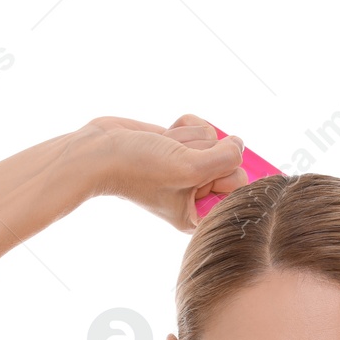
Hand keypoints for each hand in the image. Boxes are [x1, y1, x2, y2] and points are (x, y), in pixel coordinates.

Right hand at [75, 113, 247, 232]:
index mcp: (199, 213)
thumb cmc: (138, 168)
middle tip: (174, 161)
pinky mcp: (181, 144)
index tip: (199, 172)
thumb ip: (225, 159)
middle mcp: (197, 191)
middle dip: (201, 153)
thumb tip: (239, 144)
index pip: (239, 190)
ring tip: (163, 150)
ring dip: (186, 139)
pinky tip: (163, 135)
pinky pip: (200, 126)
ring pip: (213, 139)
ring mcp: (189, 165)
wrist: (99, 150)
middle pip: (229, 161)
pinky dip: (182, 126)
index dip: (224, 174)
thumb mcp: (189, 169)